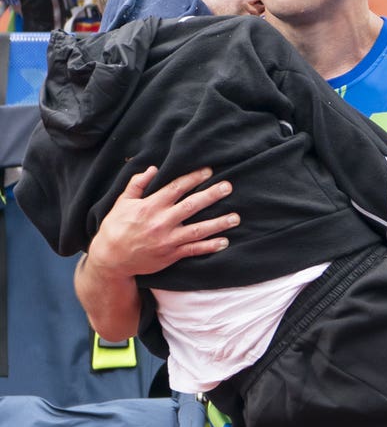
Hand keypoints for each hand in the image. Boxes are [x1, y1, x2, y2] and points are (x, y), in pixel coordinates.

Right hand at [88, 166, 239, 277]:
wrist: (111, 258)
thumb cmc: (115, 227)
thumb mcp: (122, 202)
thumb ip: (137, 184)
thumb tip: (152, 169)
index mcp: (151, 205)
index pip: (177, 187)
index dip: (194, 178)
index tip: (209, 171)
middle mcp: (162, 221)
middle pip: (192, 205)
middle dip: (212, 195)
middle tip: (228, 187)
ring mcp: (168, 239)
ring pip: (198, 230)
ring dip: (219, 223)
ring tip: (235, 217)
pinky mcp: (171, 255)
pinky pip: (194, 250)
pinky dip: (210, 247)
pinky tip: (225, 242)